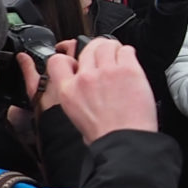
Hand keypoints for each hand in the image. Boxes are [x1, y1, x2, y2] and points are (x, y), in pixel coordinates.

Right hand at [43, 36, 158, 139]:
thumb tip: (84, 87)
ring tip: (119, 59)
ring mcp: (107, 72)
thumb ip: (77, 95)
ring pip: (106, 44)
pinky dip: (128, 54)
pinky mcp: (128, 70)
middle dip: (96, 50)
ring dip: (113, 49)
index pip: (57, 60)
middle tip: (105, 59)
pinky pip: (126, 50)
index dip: (67, 57)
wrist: (124, 142)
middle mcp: (85, 78)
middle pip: (87, 47)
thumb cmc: (104, 136)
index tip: (77, 60)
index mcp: (69, 91)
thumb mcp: (76, 117)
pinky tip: (130, 64)